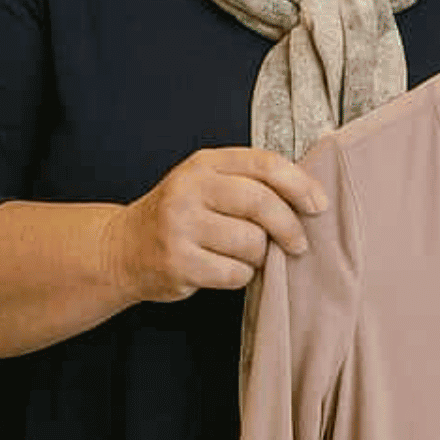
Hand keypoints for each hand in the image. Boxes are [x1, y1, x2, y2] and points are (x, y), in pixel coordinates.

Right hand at [105, 147, 328, 303]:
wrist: (121, 249)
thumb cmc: (180, 216)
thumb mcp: (206, 184)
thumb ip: (248, 182)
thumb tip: (310, 199)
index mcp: (203, 164)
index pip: (264, 164)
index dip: (299, 184)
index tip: (318, 205)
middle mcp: (189, 189)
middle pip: (261, 203)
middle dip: (289, 227)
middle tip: (299, 243)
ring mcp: (180, 226)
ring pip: (251, 242)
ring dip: (260, 255)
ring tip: (247, 255)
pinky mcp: (177, 262)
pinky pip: (234, 273)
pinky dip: (241, 275)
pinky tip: (227, 269)